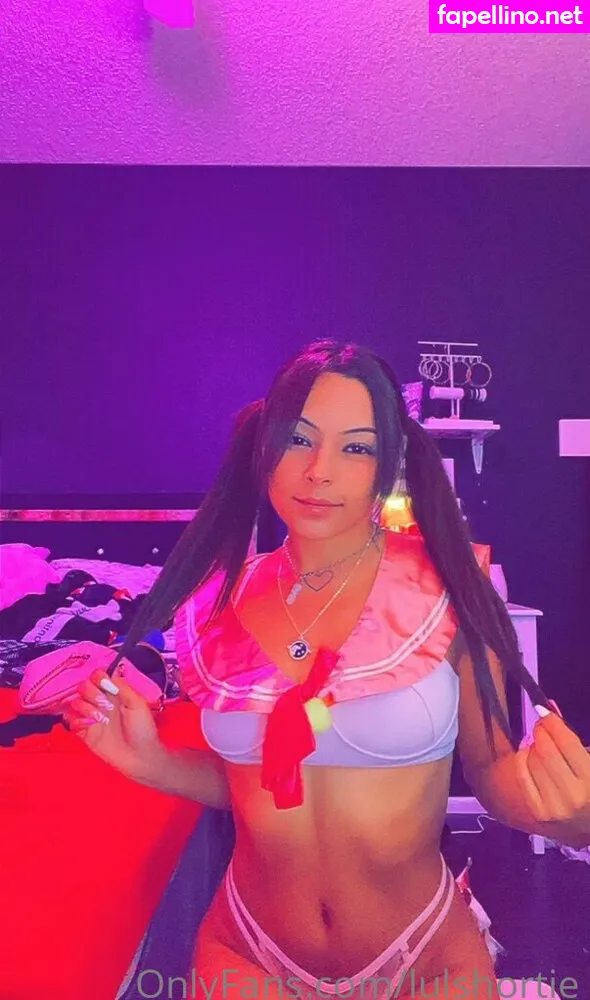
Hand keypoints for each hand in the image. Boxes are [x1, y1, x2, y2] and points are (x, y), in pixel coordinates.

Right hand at [62, 664, 161, 778]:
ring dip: (84, 707)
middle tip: (103, 704)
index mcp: (114, 694)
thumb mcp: (138, 704)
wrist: (140, 756)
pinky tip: (89, 726)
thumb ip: (122, 687)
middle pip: (84, 687)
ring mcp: (92, 718)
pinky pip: (72, 722)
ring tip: (98, 718)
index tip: (101, 683)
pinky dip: (77, 721)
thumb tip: (107, 675)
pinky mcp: (85, 733)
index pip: (98, 677)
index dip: (97, 677)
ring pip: (75, 703)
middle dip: (90, 692)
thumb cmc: (143, 729)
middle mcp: (101, 703)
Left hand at [515, 709, 589, 847]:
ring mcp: (553, 807)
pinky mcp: (538, 812)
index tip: (544, 709)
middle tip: (540, 723)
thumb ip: (571, 738)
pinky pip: (522, 775)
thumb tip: (549, 707)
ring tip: (540, 741)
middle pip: (546, 750)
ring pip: (533, 761)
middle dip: (541, 731)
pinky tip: (529, 753)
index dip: (552, 722)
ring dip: (533, 744)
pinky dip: (523, 758)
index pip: (566, 742)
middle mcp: (573, 796)